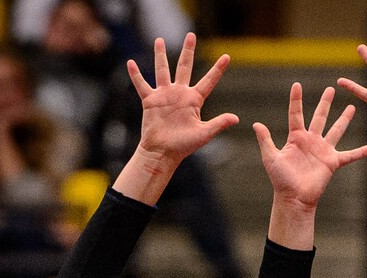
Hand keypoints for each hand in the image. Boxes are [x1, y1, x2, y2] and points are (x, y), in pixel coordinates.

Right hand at [128, 32, 238, 166]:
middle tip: (191, 35)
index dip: (218, 69)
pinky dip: (136, 75)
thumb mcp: (204, 133)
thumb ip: (219, 123)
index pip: (209, 81)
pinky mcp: (150, 101)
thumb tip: (236, 118)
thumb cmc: (184, 146)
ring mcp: (165, 96)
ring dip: (160, 55)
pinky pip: (142, 85)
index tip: (227, 57)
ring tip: (159, 40)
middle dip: (188, 51)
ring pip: (162, 70)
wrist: (163, 152)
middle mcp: (180, 94)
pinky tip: (130, 63)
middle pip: (184, 67)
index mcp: (194, 100)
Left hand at [253, 82, 366, 208]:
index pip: (296, 114)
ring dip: (344, 119)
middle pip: (320, 117)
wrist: (294, 198)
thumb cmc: (281, 180)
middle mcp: (311, 141)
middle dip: (325, 103)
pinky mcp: (333, 162)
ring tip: (352, 107)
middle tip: (331, 89)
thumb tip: (256, 124)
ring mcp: (323, 150)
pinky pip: (350, 155)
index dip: (296, 100)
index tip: (297, 84)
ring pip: (336, 130)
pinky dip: (361, 152)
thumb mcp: (270, 158)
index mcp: (296, 138)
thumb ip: (266, 140)